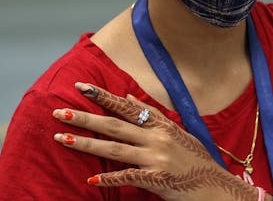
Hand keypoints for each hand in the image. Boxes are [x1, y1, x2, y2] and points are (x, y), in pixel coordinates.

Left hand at [52, 82, 265, 200]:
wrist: (213, 184)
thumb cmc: (194, 159)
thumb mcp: (177, 132)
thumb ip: (153, 116)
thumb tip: (130, 98)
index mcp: (161, 126)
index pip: (127, 107)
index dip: (103, 97)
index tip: (81, 87)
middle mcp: (157, 139)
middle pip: (115, 126)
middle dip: (86, 118)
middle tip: (59, 112)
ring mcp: (156, 159)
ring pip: (115, 149)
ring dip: (87, 144)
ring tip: (63, 138)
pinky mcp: (156, 179)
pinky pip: (128, 177)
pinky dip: (110, 178)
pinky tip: (91, 179)